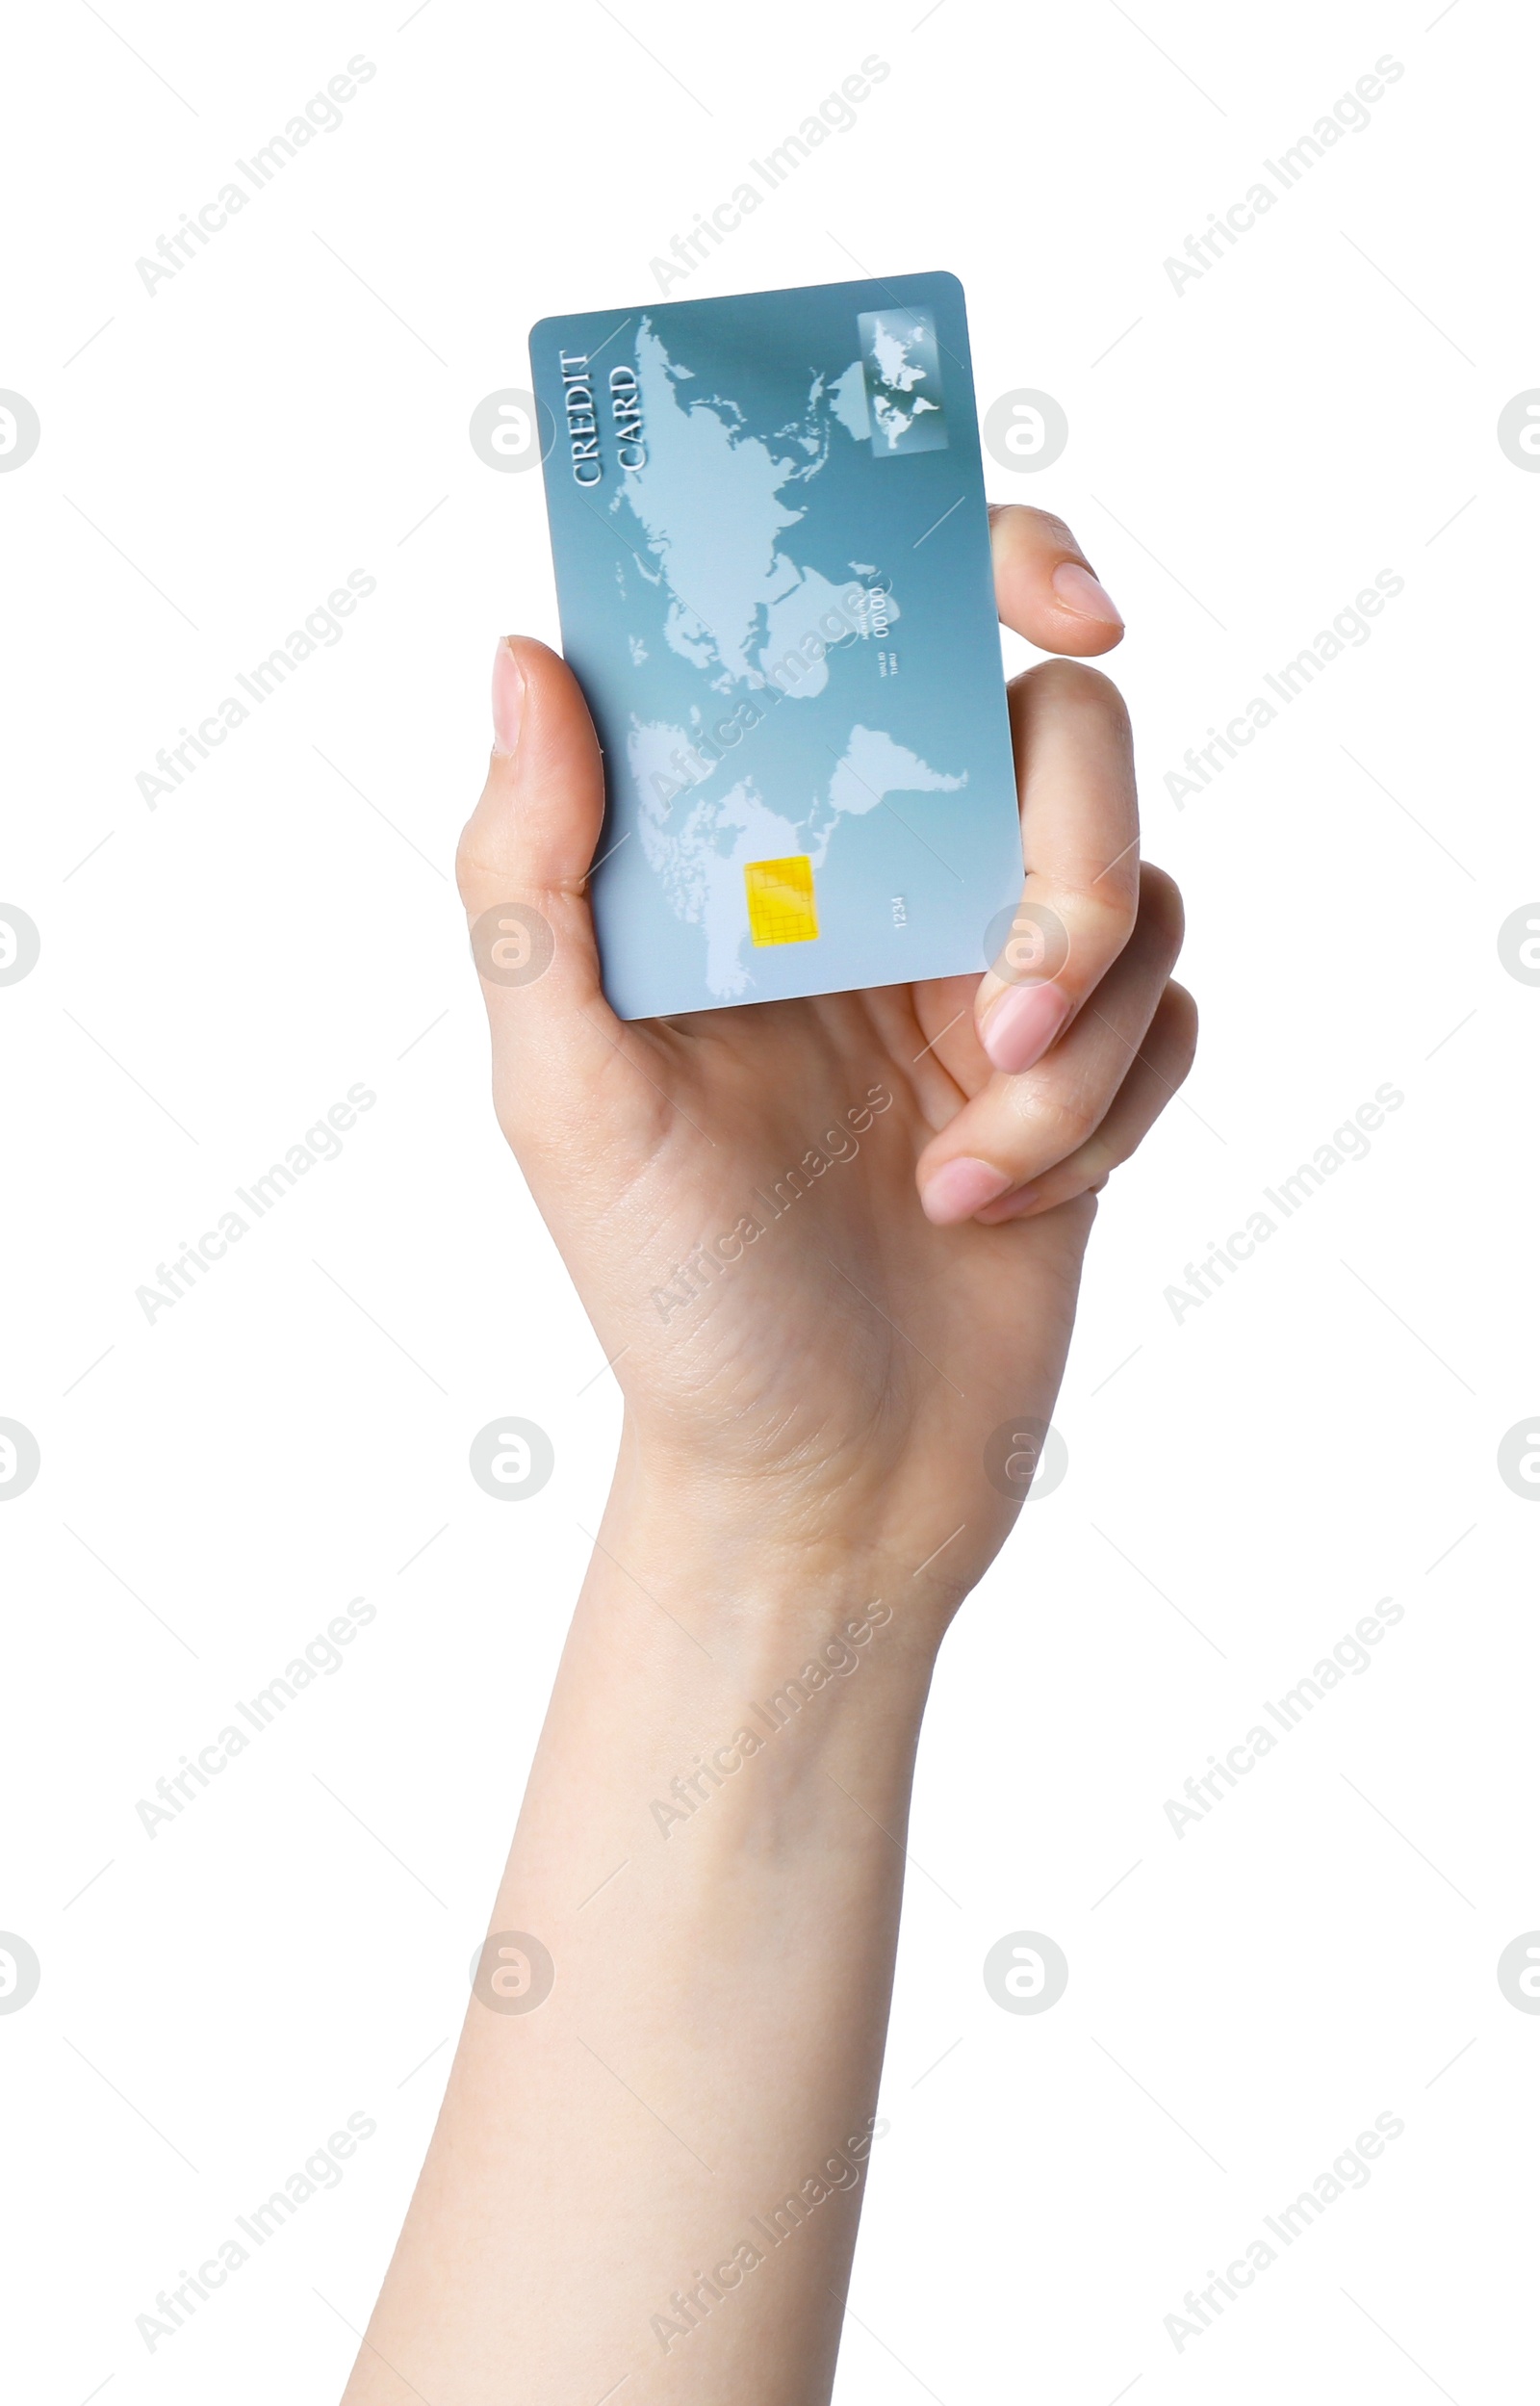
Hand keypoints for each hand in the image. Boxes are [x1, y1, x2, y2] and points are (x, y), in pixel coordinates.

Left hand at [456, 505, 1194, 1609]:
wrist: (824, 1480)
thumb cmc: (675, 1298)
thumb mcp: (565, 1094)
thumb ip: (534, 879)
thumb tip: (530, 657)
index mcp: (752, 855)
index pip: (870, 635)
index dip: (981, 559)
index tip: (1060, 596)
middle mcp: (878, 886)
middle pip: (1057, 739)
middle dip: (1060, 865)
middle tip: (999, 1005)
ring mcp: (991, 972)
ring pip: (1133, 881)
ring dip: (1077, 1035)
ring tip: (968, 1166)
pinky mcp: (1089, 1069)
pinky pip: (1172, 1006)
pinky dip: (1108, 1111)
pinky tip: (1000, 1206)